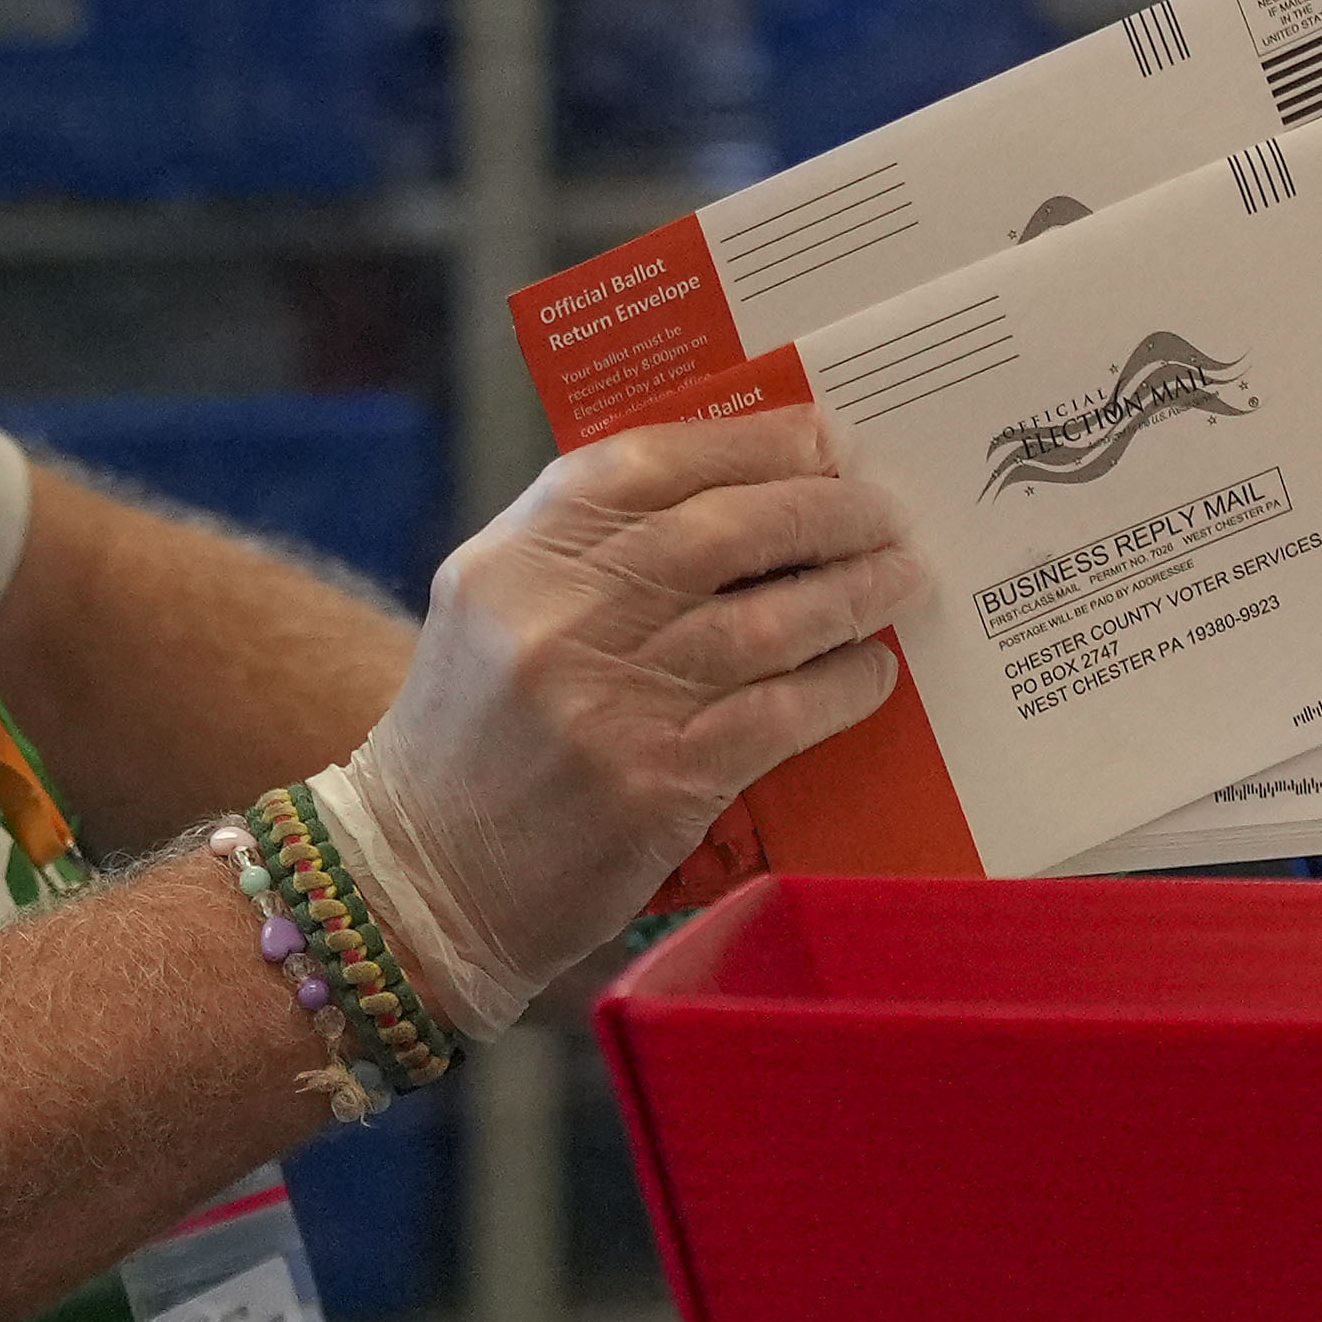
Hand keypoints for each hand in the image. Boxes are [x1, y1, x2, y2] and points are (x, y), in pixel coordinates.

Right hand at [318, 413, 921, 1027]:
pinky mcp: (654, 782)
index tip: (828, 440)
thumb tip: (744, 488)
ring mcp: (608, 700)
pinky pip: (779, 714)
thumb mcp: (499, 608)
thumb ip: (593, 545)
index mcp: (518, 555)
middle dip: (827, 512)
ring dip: (854, 593)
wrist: (421, 880)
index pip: (654, 462)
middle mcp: (559, 615)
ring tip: (900, 579)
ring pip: (769, 619)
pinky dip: (839, 687)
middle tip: (887, 512)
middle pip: (727, 530)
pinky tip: (870, 675)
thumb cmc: (475, 736)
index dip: (757, 443)